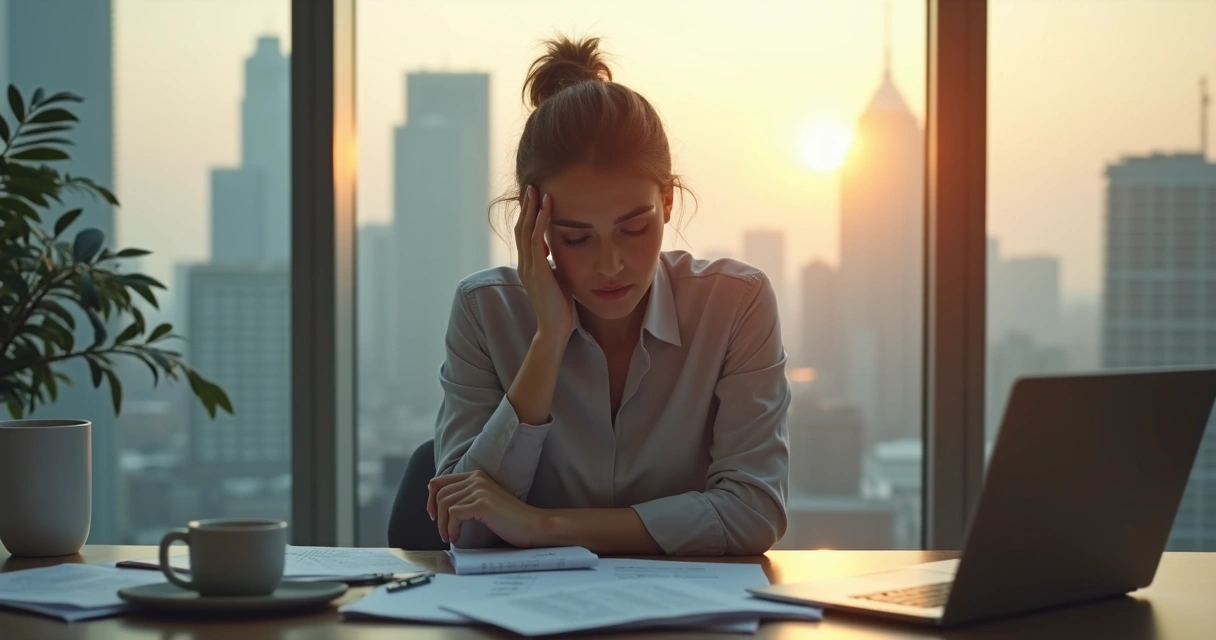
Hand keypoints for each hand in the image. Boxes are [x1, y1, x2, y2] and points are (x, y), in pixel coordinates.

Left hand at [427, 470, 546, 546]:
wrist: (534, 525)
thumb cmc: (510, 519)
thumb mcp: (485, 502)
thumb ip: (467, 498)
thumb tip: (439, 508)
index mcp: (476, 476)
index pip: (439, 481)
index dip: (430, 499)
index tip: (433, 516)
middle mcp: (476, 478)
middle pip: (439, 494)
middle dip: (436, 516)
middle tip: (443, 532)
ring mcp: (480, 490)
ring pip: (444, 504)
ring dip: (443, 525)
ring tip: (450, 537)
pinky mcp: (482, 504)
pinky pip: (454, 514)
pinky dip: (451, 528)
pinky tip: (457, 538)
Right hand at [516, 185, 574, 341]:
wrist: (554, 328)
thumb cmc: (559, 305)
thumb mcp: (557, 277)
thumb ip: (555, 262)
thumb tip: (562, 249)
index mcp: (528, 264)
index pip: (524, 233)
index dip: (528, 214)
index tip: (534, 196)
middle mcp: (524, 263)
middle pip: (520, 227)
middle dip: (526, 206)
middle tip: (531, 185)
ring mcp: (529, 267)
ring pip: (525, 231)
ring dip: (531, 209)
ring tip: (536, 190)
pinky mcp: (537, 271)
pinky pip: (536, 242)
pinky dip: (540, 223)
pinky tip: (546, 210)